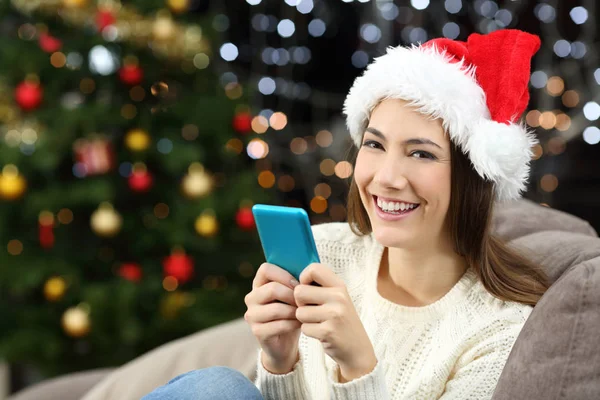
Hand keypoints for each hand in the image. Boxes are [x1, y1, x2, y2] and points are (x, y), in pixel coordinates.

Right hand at [244, 263, 301, 373]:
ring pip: (276, 309)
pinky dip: (293, 324)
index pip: (265, 269)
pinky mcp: (257, 331)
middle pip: (272, 289)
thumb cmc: (291, 313)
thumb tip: (309, 268)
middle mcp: (251, 298)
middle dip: (293, 295)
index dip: (284, 275)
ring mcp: (252, 315)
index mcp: (258, 284)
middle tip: (304, 302)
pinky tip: (299, 324)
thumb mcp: (292, 295)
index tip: (298, 284)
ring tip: (303, 314)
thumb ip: (294, 282)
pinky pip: (279, 325)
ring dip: (294, 312)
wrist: (285, 342)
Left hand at [294, 263, 377, 380]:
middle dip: (300, 303)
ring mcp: (334, 314)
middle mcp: (338, 297)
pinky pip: (304, 328)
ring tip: (318, 322)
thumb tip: (291, 281)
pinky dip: (309, 332)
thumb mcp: (336, 298)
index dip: (304, 278)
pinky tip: (321, 333)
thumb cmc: (341, 320)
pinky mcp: (328, 331)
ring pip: (299, 312)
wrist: (357, 348)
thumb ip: (319, 286)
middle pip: (299, 292)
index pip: (313, 269)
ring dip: (304, 319)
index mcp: (339, 286)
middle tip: (312, 310)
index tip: (308, 288)